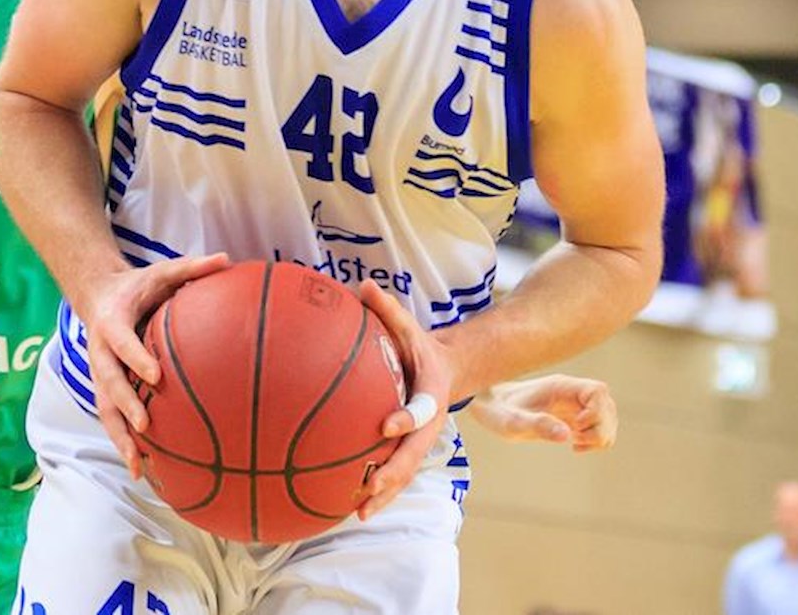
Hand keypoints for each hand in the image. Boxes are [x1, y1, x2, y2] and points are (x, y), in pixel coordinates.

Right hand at [79, 252, 230, 479]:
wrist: (97, 296)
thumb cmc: (138, 286)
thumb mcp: (161, 272)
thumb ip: (191, 268)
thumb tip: (226, 259)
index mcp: (112, 324)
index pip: (122, 343)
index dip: (136, 359)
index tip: (156, 375)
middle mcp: (100, 353)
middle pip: (109, 383)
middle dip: (125, 406)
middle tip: (147, 425)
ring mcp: (99, 375)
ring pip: (105, 410)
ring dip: (120, 437)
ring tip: (139, 464)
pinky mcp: (104, 390)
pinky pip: (111, 420)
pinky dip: (123, 444)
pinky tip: (143, 471)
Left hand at [356, 281, 454, 520]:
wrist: (445, 370)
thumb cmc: (418, 347)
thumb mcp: (409, 326)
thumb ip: (388, 310)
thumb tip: (363, 285)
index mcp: (431, 394)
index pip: (420, 408)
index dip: (405, 418)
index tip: (385, 426)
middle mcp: (429, 424)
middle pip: (414, 453)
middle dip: (393, 472)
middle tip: (371, 485)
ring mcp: (420, 441)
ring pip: (405, 473)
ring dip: (385, 494)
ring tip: (360, 512)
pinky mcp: (409, 451)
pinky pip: (396, 474)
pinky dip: (378, 493)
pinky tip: (352, 509)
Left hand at [469, 374, 617, 451]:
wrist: (489, 406)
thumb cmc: (497, 411)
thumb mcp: (512, 422)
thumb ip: (538, 425)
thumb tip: (567, 435)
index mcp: (560, 387)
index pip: (598, 391)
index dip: (597, 411)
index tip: (577, 427)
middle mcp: (571, 394)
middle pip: (607, 405)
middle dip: (600, 427)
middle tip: (576, 440)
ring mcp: (573, 405)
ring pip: (607, 417)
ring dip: (600, 435)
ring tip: (576, 444)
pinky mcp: (571, 417)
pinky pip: (597, 427)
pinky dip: (594, 440)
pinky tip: (575, 446)